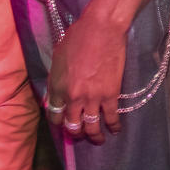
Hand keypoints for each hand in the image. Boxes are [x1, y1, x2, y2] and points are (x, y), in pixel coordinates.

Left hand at [45, 10, 126, 142]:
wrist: (101, 29)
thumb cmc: (77, 37)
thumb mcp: (58, 58)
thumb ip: (56, 79)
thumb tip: (57, 93)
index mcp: (57, 87)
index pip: (54, 115)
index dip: (58, 121)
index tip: (63, 122)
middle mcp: (72, 98)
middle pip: (72, 126)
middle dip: (75, 133)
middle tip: (79, 133)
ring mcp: (92, 99)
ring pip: (91, 128)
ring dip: (94, 137)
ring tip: (97, 139)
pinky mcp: (110, 95)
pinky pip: (111, 118)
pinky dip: (113, 127)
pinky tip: (115, 130)